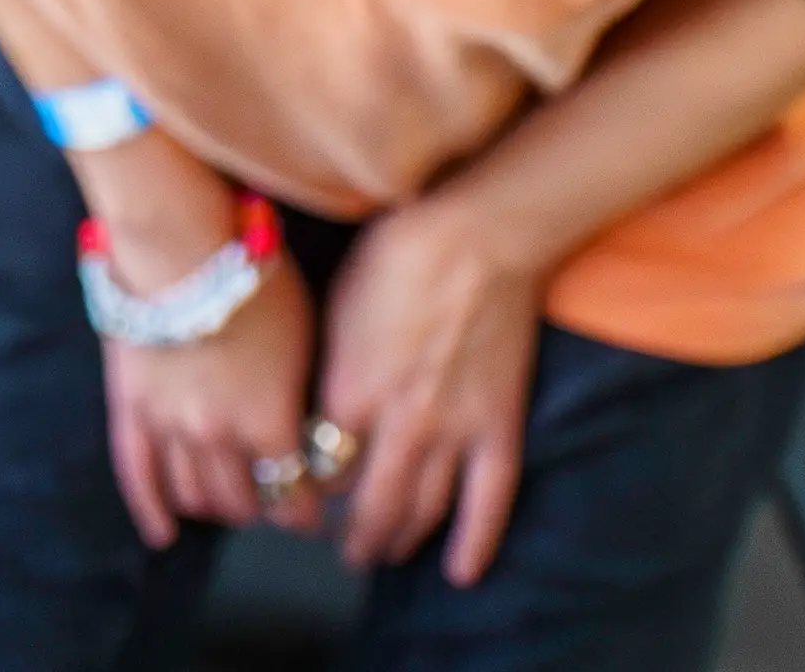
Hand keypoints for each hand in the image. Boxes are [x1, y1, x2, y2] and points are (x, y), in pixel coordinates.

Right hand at [101, 248, 319, 543]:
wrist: (182, 243)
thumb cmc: (255, 276)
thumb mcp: (304, 335)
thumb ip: (300, 394)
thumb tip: (307, 427)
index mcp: (268, 422)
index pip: (293, 493)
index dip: (306, 510)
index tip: (313, 510)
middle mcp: (218, 437)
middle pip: (243, 499)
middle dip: (264, 506)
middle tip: (273, 498)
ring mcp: (169, 426)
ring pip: (194, 493)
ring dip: (217, 505)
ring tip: (231, 501)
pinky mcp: (131, 409)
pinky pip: (137, 475)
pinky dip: (152, 511)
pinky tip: (165, 534)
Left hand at [311, 193, 546, 582]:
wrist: (479, 232)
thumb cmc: (399, 252)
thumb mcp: (338, 304)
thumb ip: (329, 366)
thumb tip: (318, 404)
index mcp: (349, 392)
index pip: (321, 468)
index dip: (311, 488)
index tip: (305, 496)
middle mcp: (398, 424)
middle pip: (370, 506)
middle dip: (354, 538)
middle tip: (346, 552)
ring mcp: (454, 430)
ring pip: (423, 510)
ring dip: (400, 541)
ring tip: (386, 554)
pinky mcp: (499, 426)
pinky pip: (490, 501)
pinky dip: (475, 542)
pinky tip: (460, 571)